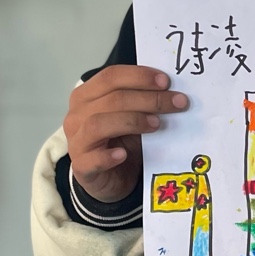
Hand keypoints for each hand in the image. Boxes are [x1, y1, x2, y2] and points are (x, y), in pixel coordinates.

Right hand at [63, 66, 188, 202]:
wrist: (111, 179)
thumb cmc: (121, 142)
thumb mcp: (132, 116)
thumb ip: (143, 101)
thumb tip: (173, 90)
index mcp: (87, 95)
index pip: (111, 77)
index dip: (139, 76)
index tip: (166, 82)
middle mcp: (77, 115)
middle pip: (112, 99)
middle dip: (149, 99)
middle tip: (178, 103)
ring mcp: (76, 141)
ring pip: (98, 123)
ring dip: (132, 121)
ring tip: (157, 125)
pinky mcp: (81, 167)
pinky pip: (92, 159)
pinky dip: (108, 156)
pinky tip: (123, 155)